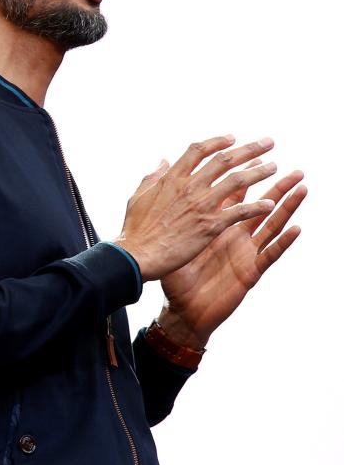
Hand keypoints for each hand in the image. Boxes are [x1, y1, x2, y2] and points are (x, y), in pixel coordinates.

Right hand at [113, 136, 278, 280]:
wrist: (138, 254)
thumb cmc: (136, 228)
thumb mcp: (139, 195)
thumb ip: (153, 176)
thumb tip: (163, 160)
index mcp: (171, 178)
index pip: (198, 151)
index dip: (217, 142)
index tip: (232, 138)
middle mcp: (189, 186)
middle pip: (224, 160)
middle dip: (249, 149)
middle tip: (268, 143)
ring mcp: (201, 205)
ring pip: (237, 181)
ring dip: (259, 172)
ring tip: (275, 167)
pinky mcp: (211, 225)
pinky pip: (240, 211)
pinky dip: (257, 206)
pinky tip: (270, 204)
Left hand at [158, 157, 305, 347]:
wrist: (181, 310)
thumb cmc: (175, 274)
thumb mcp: (171, 235)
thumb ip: (171, 205)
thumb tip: (163, 174)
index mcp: (214, 224)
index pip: (231, 193)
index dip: (242, 174)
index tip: (252, 153)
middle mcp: (234, 235)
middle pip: (257, 204)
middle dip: (274, 186)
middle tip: (291, 166)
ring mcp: (244, 252)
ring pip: (270, 224)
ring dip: (287, 206)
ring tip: (302, 187)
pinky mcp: (250, 271)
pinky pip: (270, 255)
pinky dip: (283, 242)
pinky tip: (296, 228)